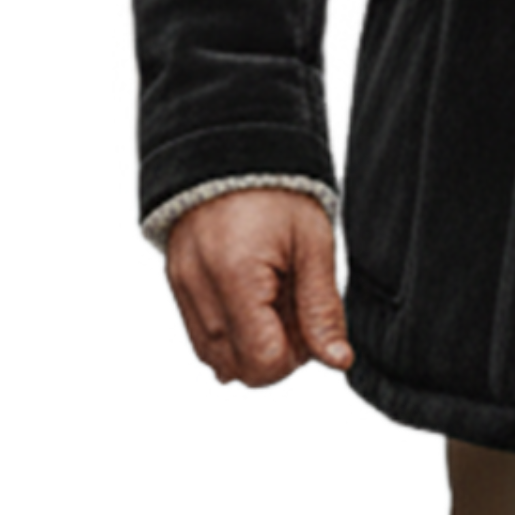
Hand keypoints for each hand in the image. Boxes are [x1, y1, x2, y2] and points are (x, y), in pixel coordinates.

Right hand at [164, 188, 353, 385]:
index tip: (310, 324)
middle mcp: (199, 288)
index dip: (295, 357)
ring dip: (250, 345)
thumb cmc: (278, 189)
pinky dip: (230, 332)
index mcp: (235, 276)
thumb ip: (323, 308)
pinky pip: (200, 336)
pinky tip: (252, 299)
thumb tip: (337, 361)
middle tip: (295, 309)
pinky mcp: (176, 284)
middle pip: (238, 368)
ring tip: (274, 299)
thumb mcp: (314, 244)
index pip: (263, 362)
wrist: (235, 146)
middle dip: (274, 353)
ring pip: (216, 358)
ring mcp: (182, 287)